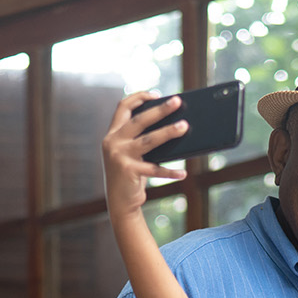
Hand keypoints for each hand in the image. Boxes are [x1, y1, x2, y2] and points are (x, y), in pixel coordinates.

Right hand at [101, 92, 187, 222]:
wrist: (119, 203)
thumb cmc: (131, 175)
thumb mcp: (132, 154)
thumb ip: (142, 140)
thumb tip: (172, 126)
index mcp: (113, 134)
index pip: (122, 107)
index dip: (139, 97)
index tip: (156, 94)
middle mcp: (113, 142)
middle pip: (139, 120)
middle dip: (160, 109)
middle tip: (177, 101)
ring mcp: (119, 156)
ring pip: (149, 140)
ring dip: (168, 132)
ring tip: (185, 126)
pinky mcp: (128, 171)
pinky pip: (154, 169)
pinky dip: (170, 172)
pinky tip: (184, 172)